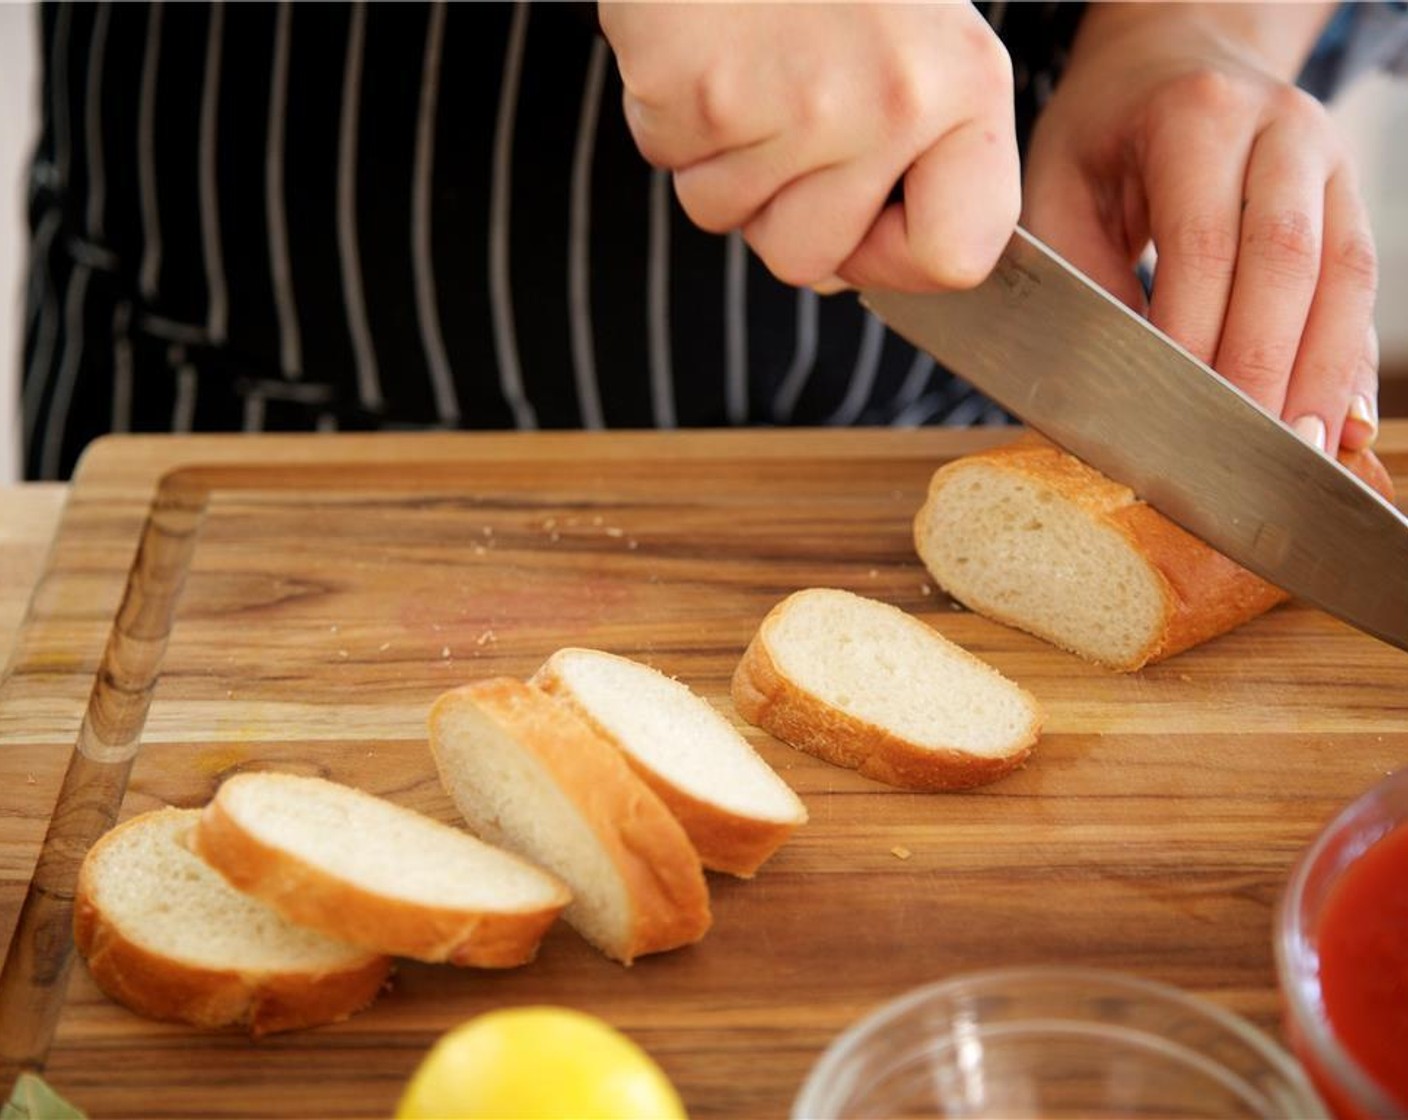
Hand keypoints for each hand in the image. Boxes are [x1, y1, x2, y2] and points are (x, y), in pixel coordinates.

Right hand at [599, 2, 1019, 291]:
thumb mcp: (911, 40)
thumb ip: (912, 155)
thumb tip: (849, 270)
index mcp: (962, 87)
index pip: (958, 256)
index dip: (896, 257)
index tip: (867, 223)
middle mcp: (890, 103)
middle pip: (812, 261)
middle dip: (779, 213)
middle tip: (781, 120)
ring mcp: (791, 105)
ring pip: (728, 217)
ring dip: (720, 161)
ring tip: (743, 69)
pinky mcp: (697, 95)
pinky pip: (670, 163)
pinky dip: (670, 119)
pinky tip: (703, 52)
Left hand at [1023, 3, 1378, 452]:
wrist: (1168, 59)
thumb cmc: (1101, 134)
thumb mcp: (1060, 187)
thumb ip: (1083, 275)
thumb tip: (1120, 378)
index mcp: (1196, 117)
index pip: (1206, 241)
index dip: (1198, 333)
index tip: (1178, 410)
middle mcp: (1279, 128)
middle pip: (1289, 260)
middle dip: (1268, 362)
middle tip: (1247, 446)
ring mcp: (1326, 159)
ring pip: (1345, 273)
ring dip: (1324, 369)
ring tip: (1302, 448)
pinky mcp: (1347, 196)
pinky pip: (1361, 281)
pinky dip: (1352, 354)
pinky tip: (1340, 416)